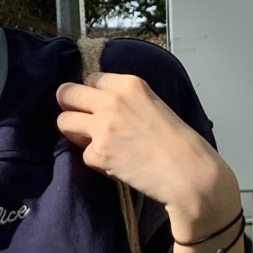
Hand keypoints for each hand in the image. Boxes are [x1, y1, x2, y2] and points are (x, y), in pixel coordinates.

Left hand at [55, 72, 239, 242]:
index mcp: (129, 84)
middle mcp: (112, 100)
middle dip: (70, 107)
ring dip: (75, 133)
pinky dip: (96, 161)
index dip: (90, 94)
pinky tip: (117, 164)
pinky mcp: (98, 152)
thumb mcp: (153, 104)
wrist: (189, 173)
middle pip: (67, 93)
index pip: (90, 79)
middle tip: (81, 122)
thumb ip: (125, 99)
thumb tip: (98, 104)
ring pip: (64, 122)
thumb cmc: (179, 142)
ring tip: (97, 144)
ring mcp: (103, 126)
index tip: (96, 106)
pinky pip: (82, 154)